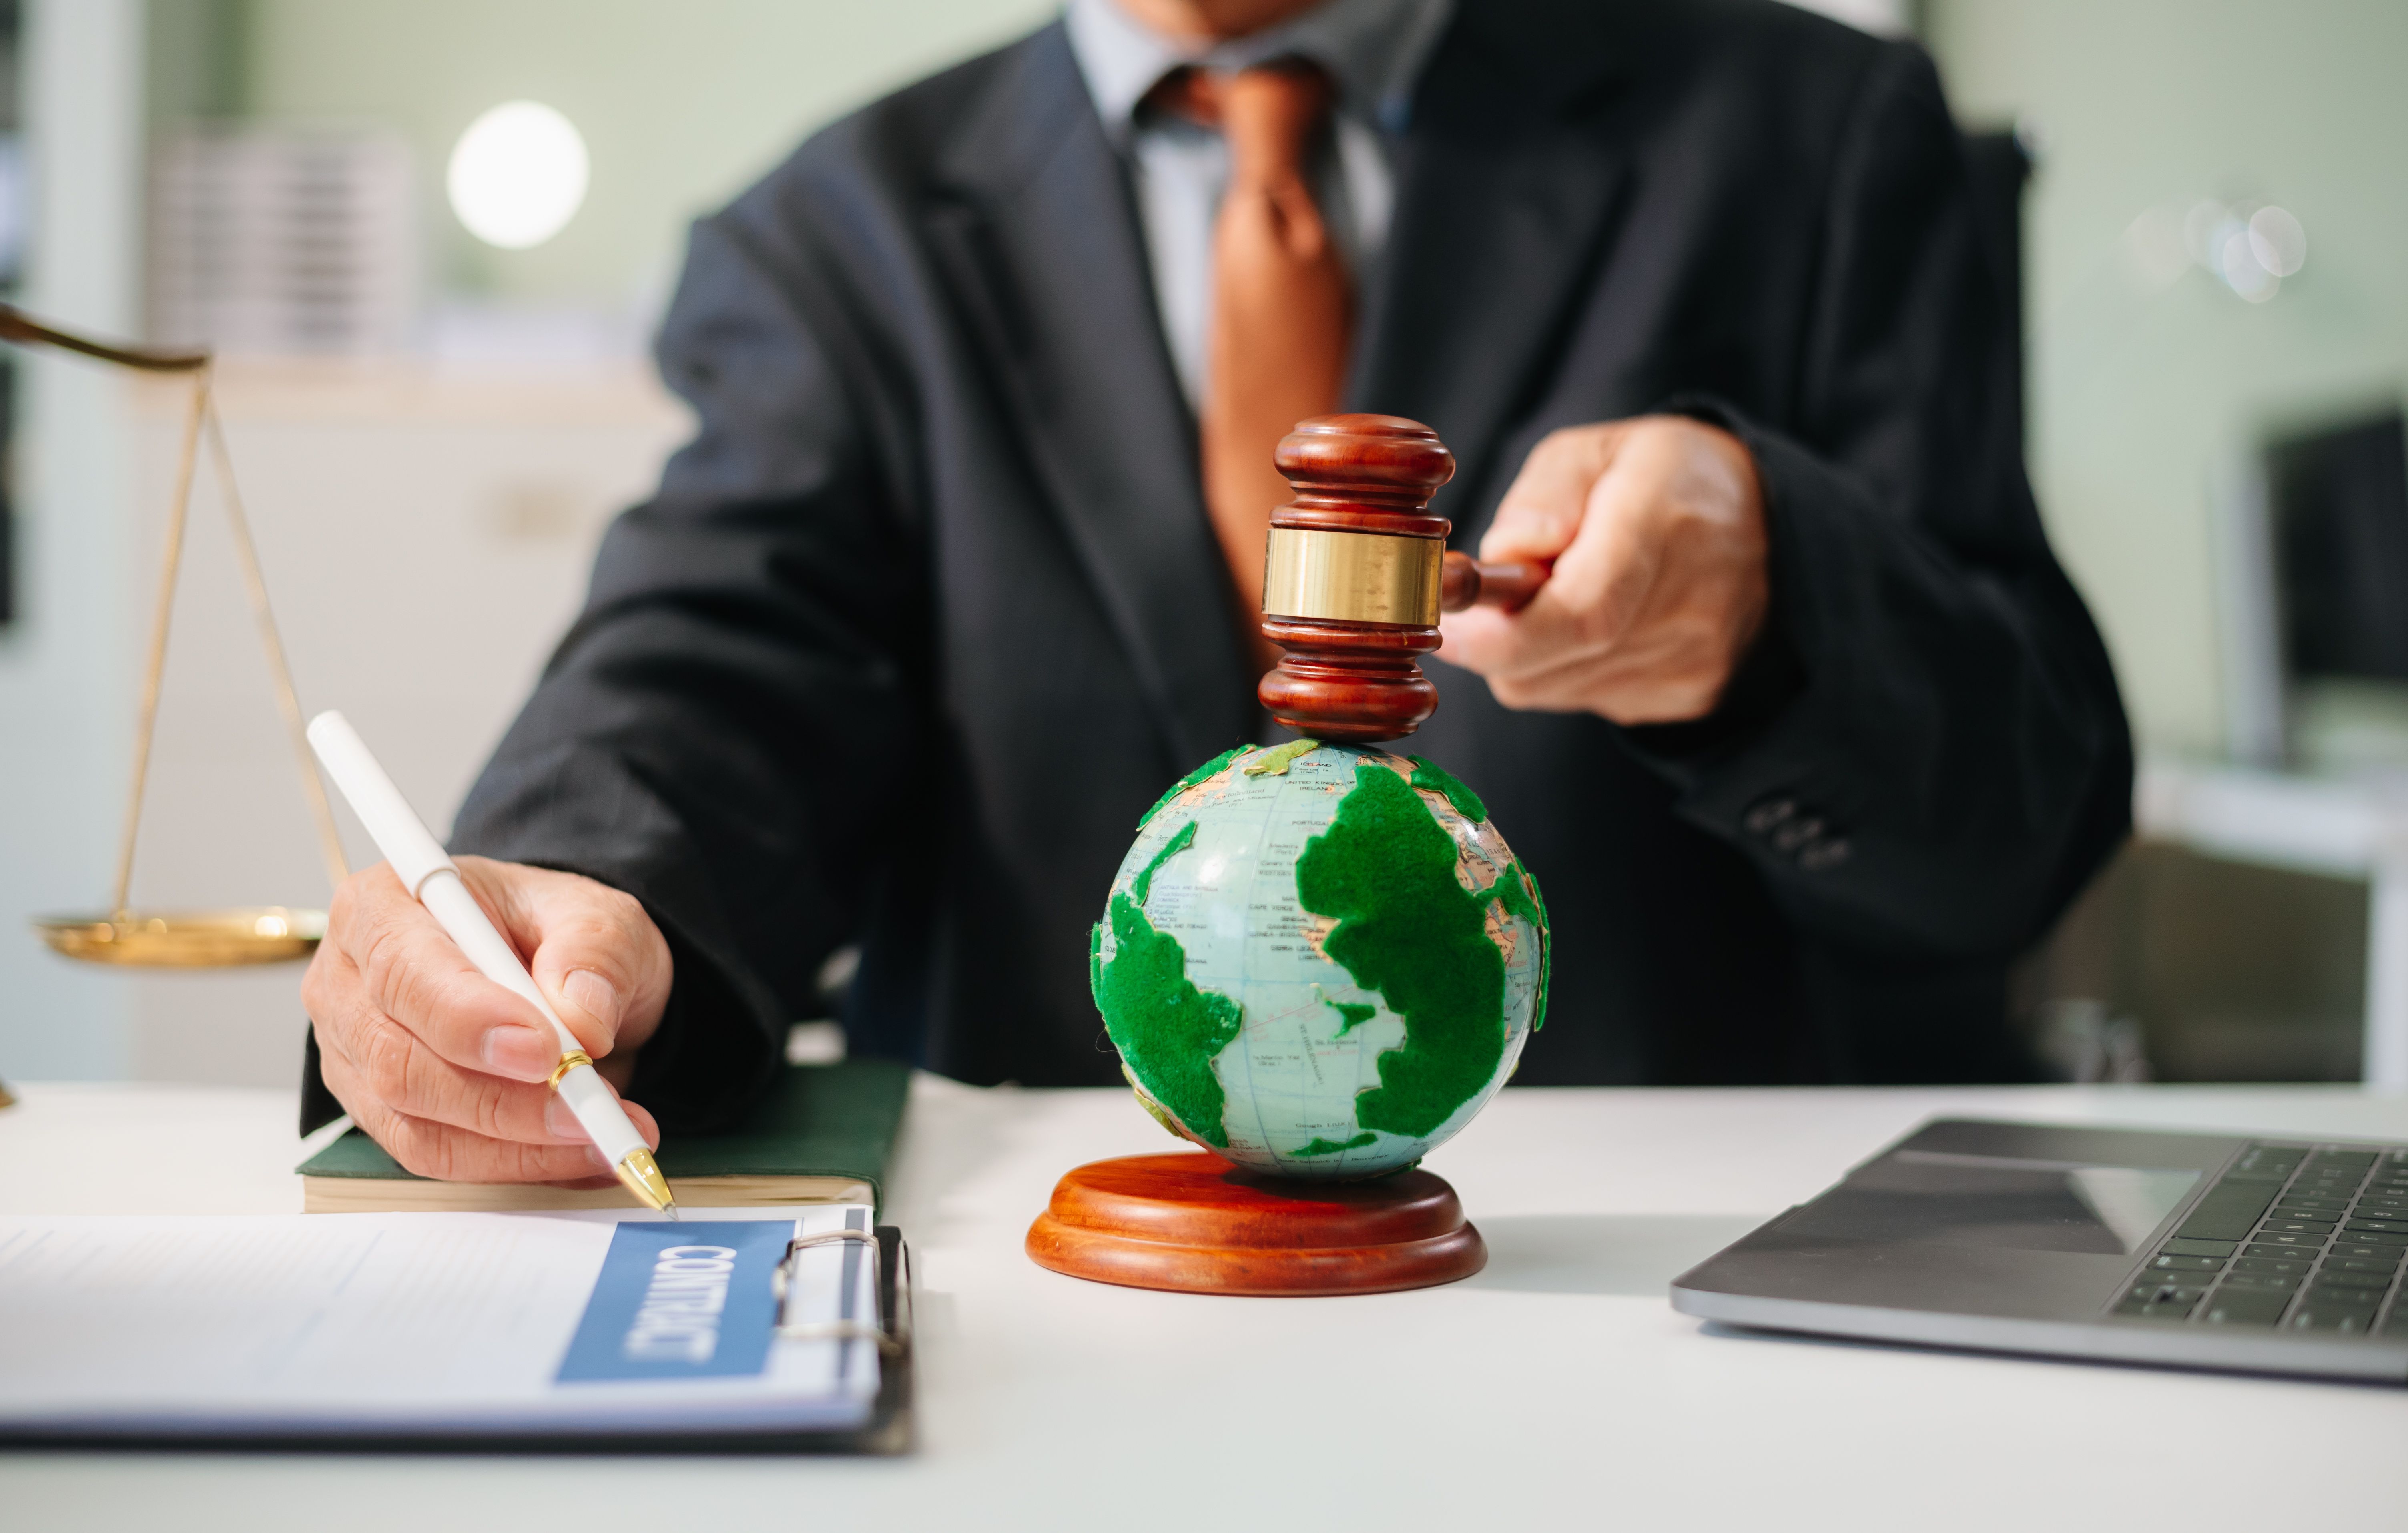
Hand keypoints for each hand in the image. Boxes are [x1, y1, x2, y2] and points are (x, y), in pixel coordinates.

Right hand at [302, 856, 672, 1183]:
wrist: (556, 969)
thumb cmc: (557, 931)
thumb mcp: (597, 916)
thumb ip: (594, 953)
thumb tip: (582, 1020)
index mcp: (383, 904)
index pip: (404, 968)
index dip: (468, 1019)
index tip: (545, 1050)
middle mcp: (348, 979)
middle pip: (400, 1060)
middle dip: (503, 1098)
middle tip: (591, 1109)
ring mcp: (353, 1050)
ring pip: (415, 1122)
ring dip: (515, 1142)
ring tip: (602, 1133)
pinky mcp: (376, 1107)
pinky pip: (433, 1154)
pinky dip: (510, 1162)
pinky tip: (574, 1154)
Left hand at [1438, 417, 1768, 724]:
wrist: (1768, 524)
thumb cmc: (1661, 478)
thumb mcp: (1593, 451)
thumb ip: (1539, 499)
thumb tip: (1504, 557)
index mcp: (1661, 522)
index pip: (1580, 610)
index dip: (1499, 633)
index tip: (1447, 624)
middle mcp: (1691, 602)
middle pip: (1554, 660)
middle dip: (1495, 640)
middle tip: (1478, 604)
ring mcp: (1696, 659)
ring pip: (1557, 687)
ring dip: (1530, 653)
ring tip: (1555, 597)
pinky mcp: (1693, 695)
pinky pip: (1588, 700)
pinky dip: (1568, 668)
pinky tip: (1596, 624)